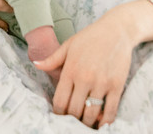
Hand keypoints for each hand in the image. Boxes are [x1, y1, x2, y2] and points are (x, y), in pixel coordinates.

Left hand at [37, 9, 136, 128]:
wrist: (116, 30)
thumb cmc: (90, 37)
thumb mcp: (68, 45)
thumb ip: (52, 59)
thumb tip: (36, 65)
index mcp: (70, 70)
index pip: (60, 101)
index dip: (58, 113)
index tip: (60, 115)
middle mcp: (85, 78)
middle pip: (74, 110)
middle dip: (72, 118)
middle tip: (74, 118)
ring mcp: (101, 83)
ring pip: (91, 114)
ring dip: (87, 122)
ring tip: (86, 121)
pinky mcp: (117, 85)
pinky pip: (110, 110)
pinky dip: (105, 121)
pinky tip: (101, 122)